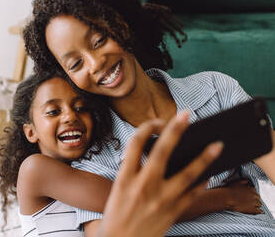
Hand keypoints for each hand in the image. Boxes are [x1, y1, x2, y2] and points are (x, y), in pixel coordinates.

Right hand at [97, 111, 222, 236]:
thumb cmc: (116, 217)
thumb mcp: (118, 190)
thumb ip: (133, 171)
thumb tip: (154, 154)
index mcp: (125, 178)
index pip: (135, 143)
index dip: (147, 128)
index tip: (157, 123)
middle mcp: (143, 186)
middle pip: (162, 151)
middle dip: (176, 130)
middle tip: (186, 115)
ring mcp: (161, 199)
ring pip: (187, 173)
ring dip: (204, 157)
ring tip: (216, 144)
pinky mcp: (173, 212)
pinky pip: (193, 194)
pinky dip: (203, 182)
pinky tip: (209, 173)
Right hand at [224, 179, 262, 213]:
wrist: (227, 198)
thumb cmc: (230, 190)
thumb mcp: (236, 182)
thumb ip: (243, 181)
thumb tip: (247, 181)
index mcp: (251, 189)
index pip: (255, 192)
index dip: (252, 194)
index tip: (249, 195)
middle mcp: (254, 195)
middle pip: (258, 198)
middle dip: (255, 199)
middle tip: (250, 201)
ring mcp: (253, 203)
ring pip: (259, 204)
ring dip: (256, 205)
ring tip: (253, 206)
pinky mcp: (252, 209)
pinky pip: (259, 211)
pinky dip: (259, 211)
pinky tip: (258, 211)